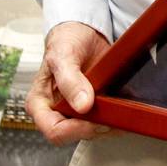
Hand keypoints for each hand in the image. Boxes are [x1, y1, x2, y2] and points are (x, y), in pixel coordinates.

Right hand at [26, 21, 111, 143]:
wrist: (83, 32)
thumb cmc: (65, 41)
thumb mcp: (63, 56)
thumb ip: (70, 81)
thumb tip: (82, 106)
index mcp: (40, 104)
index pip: (54, 131)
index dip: (76, 130)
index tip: (95, 121)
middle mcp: (56, 111)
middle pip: (75, 133)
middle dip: (96, 127)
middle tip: (114, 115)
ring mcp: (75, 110)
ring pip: (93, 129)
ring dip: (110, 123)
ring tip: (123, 109)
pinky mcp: (93, 107)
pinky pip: (105, 119)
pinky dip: (118, 115)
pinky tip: (126, 107)